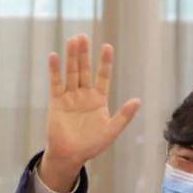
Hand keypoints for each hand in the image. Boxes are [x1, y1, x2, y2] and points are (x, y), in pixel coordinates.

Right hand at [38, 34, 140, 191]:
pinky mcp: (57, 102)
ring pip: (71, 73)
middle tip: (83, 36)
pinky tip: (54, 57)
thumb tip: (138, 101)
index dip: (105, 62)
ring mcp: (70, 97)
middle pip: (85, 70)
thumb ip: (124, 116)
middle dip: (84, 54)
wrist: (71, 155)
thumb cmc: (92, 145)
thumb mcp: (111, 131)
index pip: (103, 76)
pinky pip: (56, 84)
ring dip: (71, 57)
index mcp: (99, 99)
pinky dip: (55, 71)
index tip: (107, 47)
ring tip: (72, 40)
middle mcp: (84, 95)